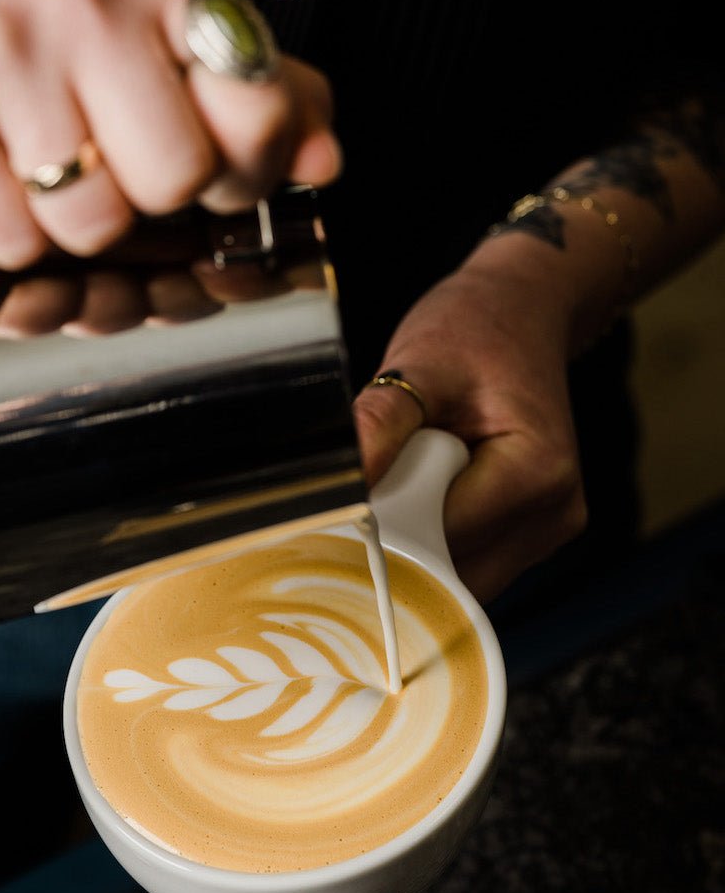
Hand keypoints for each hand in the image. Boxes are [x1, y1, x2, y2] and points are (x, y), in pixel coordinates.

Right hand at [0, 0, 340, 267]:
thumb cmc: (46, 56)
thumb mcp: (160, 52)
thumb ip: (262, 99)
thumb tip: (324, 160)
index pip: (259, 108)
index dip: (241, 166)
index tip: (208, 162)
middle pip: (178, 178)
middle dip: (148, 200)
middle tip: (108, 164)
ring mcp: (3, 44)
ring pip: (95, 221)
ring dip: (75, 224)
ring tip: (44, 168)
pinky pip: (18, 241)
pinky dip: (13, 238)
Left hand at [351, 250, 588, 602]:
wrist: (520, 313)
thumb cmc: (474, 331)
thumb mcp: (419, 364)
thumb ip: (379, 425)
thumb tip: (338, 489)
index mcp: (538, 475)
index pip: (440, 540)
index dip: (387, 524)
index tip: (350, 497)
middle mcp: (554, 514)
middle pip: (451, 572)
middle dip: (402, 538)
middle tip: (378, 478)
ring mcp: (546, 531)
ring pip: (457, 578)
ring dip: (419, 539)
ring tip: (412, 473)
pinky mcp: (530, 535)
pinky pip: (466, 563)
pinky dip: (435, 537)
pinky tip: (428, 488)